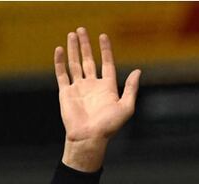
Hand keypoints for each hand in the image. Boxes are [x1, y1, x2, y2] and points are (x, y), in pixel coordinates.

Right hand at [55, 27, 140, 170]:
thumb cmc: (109, 126)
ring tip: (72, 34)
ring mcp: (79, 88)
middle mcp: (92, 86)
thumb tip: (138, 71)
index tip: (102, 36)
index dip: (105, 50)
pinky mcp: (66, 93)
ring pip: (75, 64)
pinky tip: (60, 49)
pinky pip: (62, 74)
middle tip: (81, 30)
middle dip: (85, 45)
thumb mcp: (126, 107)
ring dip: (73, 49)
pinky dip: (60, 62)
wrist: (89, 138)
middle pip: (88, 60)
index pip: (106, 63)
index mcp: (107, 88)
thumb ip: (131, 88)